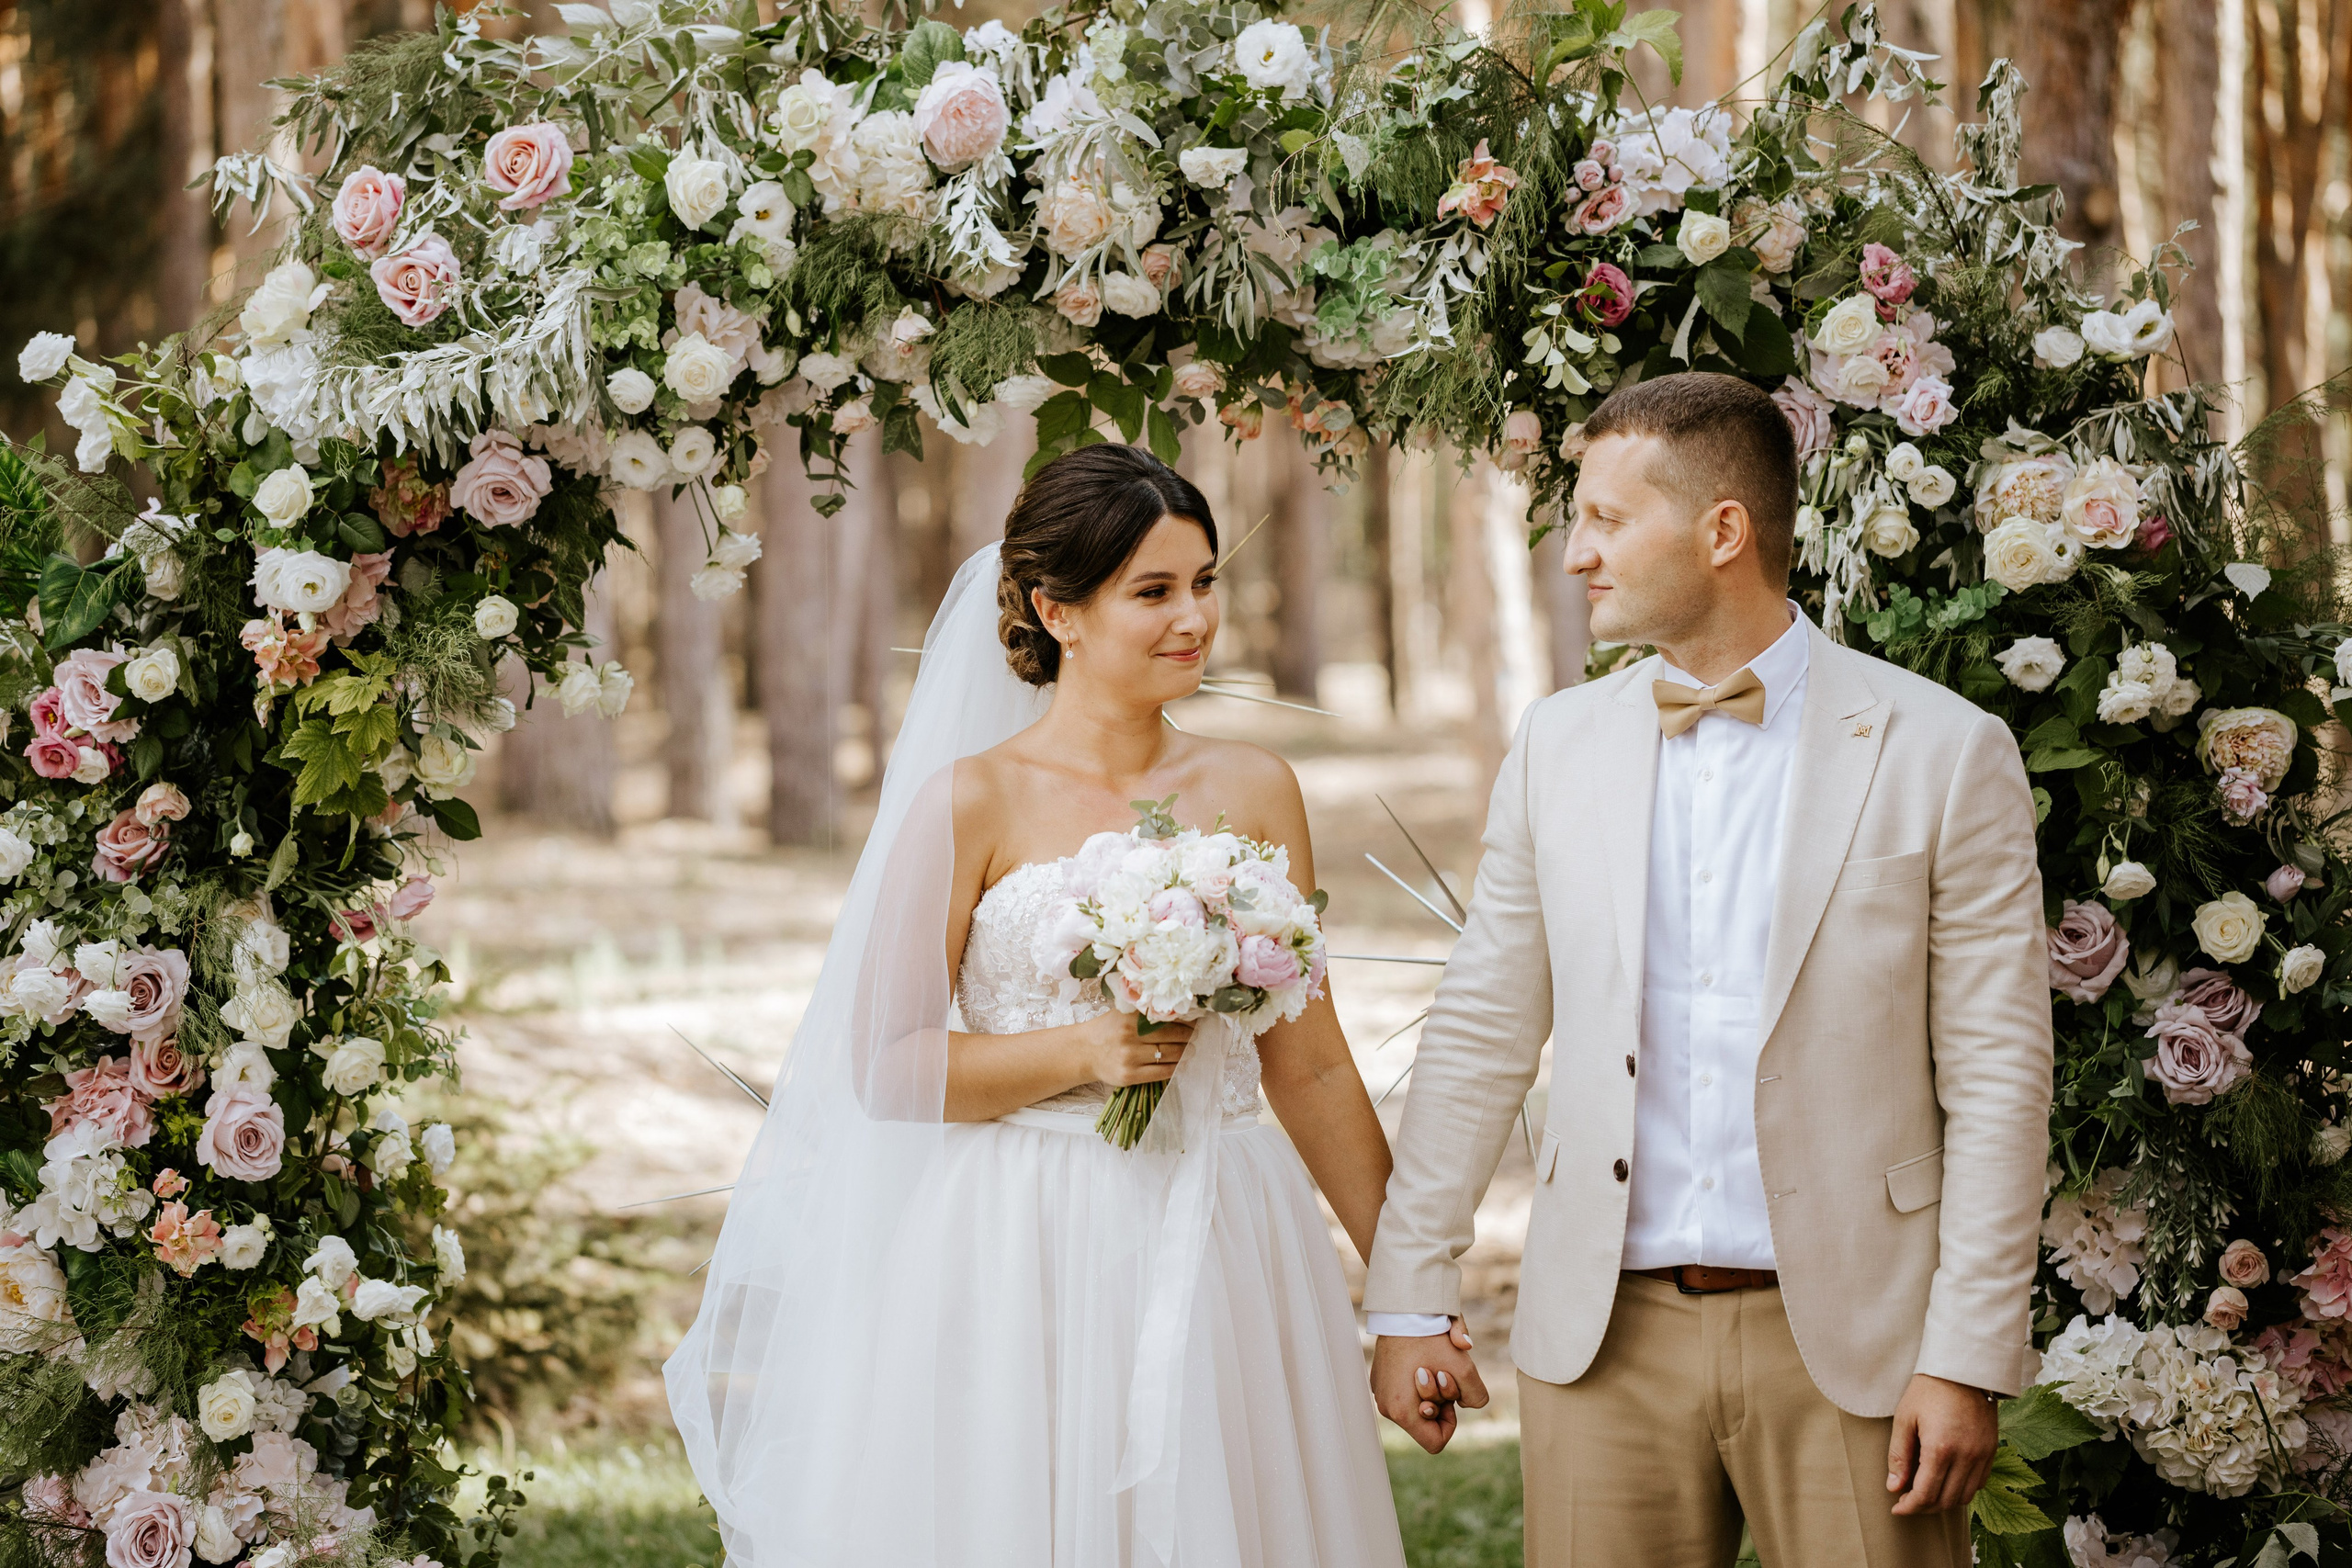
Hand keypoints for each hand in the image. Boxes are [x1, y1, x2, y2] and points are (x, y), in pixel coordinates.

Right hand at [1072, 1011, 1191, 1086]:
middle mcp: (1129, 1036)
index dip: (1187, 1021)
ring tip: (1192, 1049)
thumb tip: (1182, 1012)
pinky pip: (1161, 1073)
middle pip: (1173, 1037)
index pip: (1169, 1019)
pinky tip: (1181, 1064)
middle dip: (1190, 1037)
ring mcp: (1129, 1058)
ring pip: (1170, 1055)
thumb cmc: (1109, 1029)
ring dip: (1185, 1053)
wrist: (1084, 1051)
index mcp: (1130, 1017)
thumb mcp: (1124, 1013)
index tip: (1198, 1021)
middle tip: (1199, 1036)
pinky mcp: (1129, 1076)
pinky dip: (1175, 1068)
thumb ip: (1147, 1012)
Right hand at [1371, 1320, 1485, 1453]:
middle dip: (1439, 1402)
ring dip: (1429, 1391)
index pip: (1435, 1443)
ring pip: (1415, 1407)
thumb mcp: (1464, 1368)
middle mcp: (1386, 1407)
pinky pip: (1403, 1393)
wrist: (1405, 1308)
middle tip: (1439, 1374)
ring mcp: (1380, 1393)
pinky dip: (1416, 1383)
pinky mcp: (1379, 1380)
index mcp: (1402, 1411)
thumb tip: (1467, 1403)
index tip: (1450, 1399)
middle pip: (1425, 1423)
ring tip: (1428, 1364)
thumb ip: (1477, 1397)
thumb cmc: (1431, 1338)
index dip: (1450, 1424)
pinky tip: (1418, 1360)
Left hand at [1886, 1373, 1997, 1515]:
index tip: (1897, 1509)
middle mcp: (1966, 1456)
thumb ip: (1898, 1455)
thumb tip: (1894, 1487)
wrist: (1963, 1369)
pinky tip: (1946, 1481)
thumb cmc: (1928, 1390)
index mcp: (1940, 1448)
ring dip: (1944, 1501)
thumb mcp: (1904, 1419)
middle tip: (1908, 1502)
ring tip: (1925, 1494)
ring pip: (1964, 1497)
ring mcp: (1982, 1455)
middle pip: (1946, 1501)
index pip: (1925, 1494)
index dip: (1909, 1507)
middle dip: (1924, 1507)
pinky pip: (1979, 1483)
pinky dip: (1962, 1490)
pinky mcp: (1992, 1451)